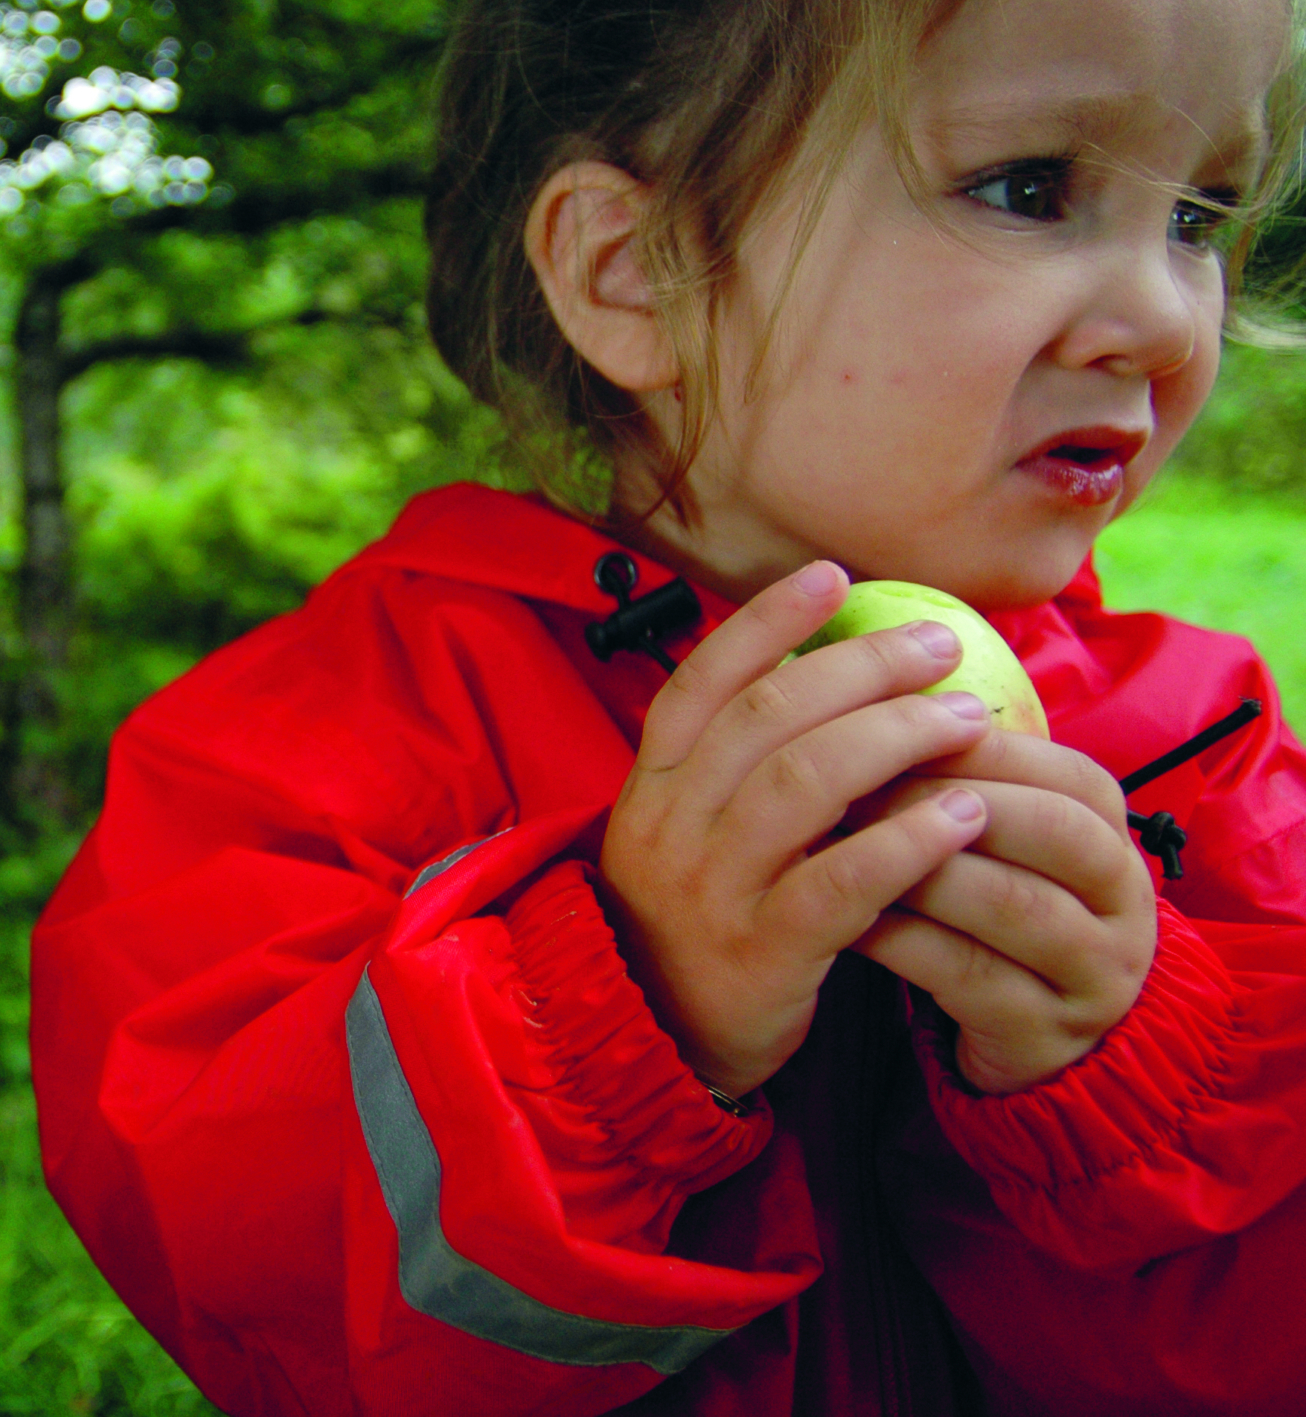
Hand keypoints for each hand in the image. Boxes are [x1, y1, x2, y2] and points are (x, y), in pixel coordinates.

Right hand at [599, 561, 994, 1097]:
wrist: (654, 1040)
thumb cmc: (692, 921)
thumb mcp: (682, 833)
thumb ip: (729, 766)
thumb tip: (813, 672)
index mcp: (651, 788)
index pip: (702, 681)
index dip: (767, 622)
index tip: (833, 577)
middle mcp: (673, 827)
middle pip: (768, 717)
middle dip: (861, 667)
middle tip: (937, 646)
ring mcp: (714, 888)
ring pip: (805, 785)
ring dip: (896, 738)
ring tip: (966, 718)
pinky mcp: (765, 951)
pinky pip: (843, 881)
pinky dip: (908, 839)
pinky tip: (964, 814)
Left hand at [848, 732, 1155, 1094]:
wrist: (1022, 1031)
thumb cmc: (988, 903)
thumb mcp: (994, 836)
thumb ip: (958, 775)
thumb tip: (874, 694)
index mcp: (1112, 831)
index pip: (1062, 771)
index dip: (976, 746)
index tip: (889, 726)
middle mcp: (1124, 898)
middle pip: (1052, 829)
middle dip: (945, 800)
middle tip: (854, 788)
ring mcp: (1097, 972)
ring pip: (1012, 904)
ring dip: (918, 869)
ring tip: (841, 846)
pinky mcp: (1047, 1033)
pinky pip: (967, 975)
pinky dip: (900, 939)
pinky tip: (843, 917)